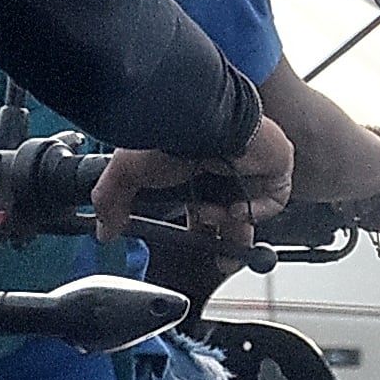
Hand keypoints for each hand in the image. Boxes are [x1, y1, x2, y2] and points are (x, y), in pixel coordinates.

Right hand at [94, 115, 293, 246]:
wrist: (200, 119)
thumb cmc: (167, 135)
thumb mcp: (128, 172)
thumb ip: (111, 201)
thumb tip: (103, 230)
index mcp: (193, 173)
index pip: (201, 210)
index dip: (199, 231)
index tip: (191, 241)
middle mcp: (224, 172)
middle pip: (231, 219)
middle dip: (224, 243)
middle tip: (219, 260)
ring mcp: (252, 169)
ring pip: (249, 213)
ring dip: (230, 223)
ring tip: (215, 213)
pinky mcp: (276, 166)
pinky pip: (274, 200)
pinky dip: (256, 209)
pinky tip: (237, 205)